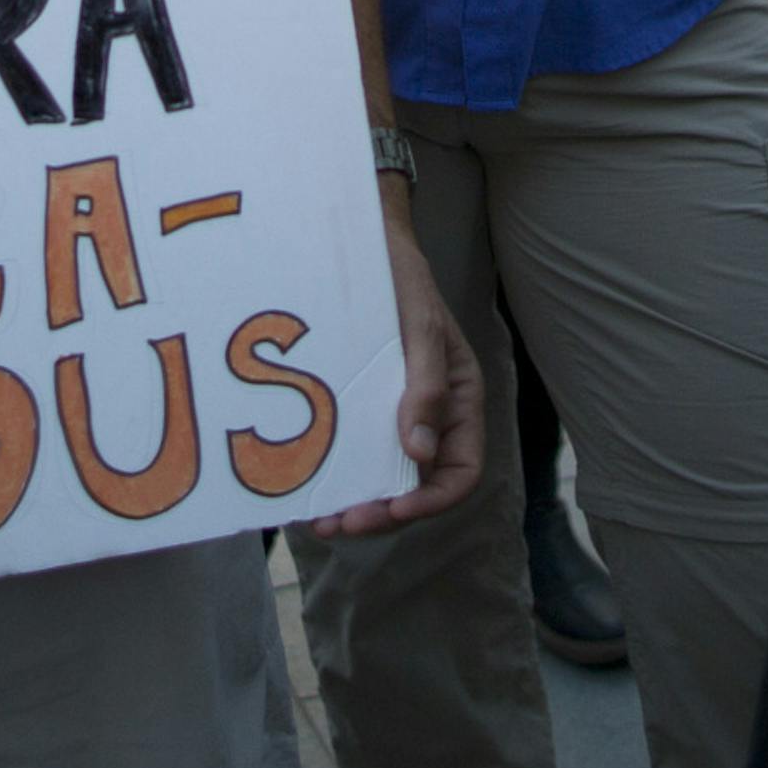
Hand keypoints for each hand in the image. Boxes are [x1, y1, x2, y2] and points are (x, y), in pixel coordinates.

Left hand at [310, 185, 483, 534]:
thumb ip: (426, 386)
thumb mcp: (421, 326)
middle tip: (342, 523)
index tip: (392, 508)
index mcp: (458, 402)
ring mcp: (393, 413)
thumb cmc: (401, 279)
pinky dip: (336, 475)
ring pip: (383, 477)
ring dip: (355, 504)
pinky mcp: (360, 406)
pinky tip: (306, 486)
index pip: (461, 472)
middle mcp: (430, 417)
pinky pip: (355, 451)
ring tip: (318, 520)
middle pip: (417, 486)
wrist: (362, 243)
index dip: (431, 500)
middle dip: (383, 512)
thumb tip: (421, 455)